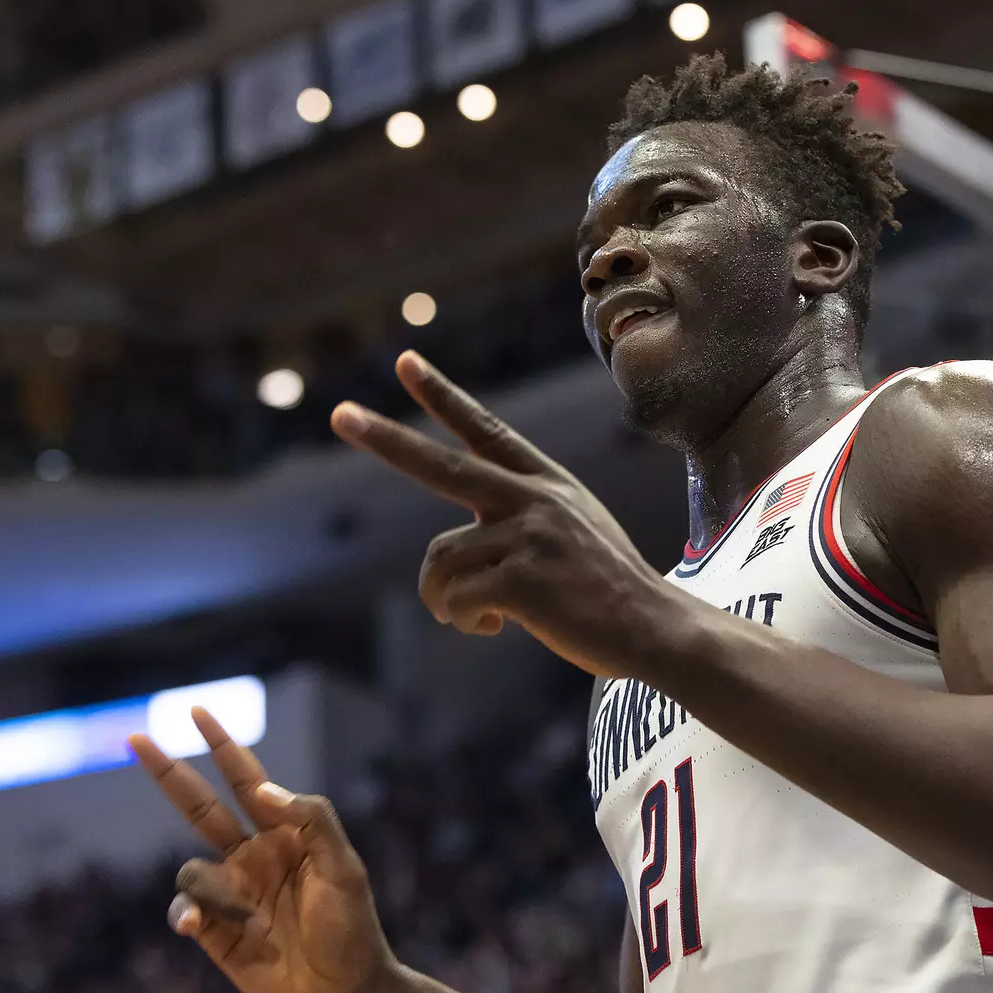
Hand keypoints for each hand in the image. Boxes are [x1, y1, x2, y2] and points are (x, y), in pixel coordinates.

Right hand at [129, 708, 395, 992]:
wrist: (342, 990)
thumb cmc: (351, 925)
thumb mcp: (344, 867)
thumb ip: (311, 820)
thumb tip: (262, 788)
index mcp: (284, 834)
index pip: (246, 780)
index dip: (223, 746)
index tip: (198, 713)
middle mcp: (251, 856)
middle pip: (199, 807)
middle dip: (170, 773)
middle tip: (137, 739)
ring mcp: (232, 892)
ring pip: (192, 869)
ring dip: (213, 890)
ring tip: (252, 920)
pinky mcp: (215, 931)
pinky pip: (185, 908)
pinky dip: (187, 911)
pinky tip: (197, 924)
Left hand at [330, 351, 676, 678]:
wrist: (654, 627)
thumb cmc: (609, 589)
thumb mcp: (574, 532)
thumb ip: (522, 521)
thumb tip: (458, 548)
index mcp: (546, 483)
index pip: (484, 430)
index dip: (441, 396)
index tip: (405, 363)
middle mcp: (534, 499)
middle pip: (441, 466)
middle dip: (385, 440)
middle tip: (338, 414)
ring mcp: (528, 537)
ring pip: (440, 562)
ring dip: (442, 599)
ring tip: (473, 617)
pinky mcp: (522, 580)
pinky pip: (457, 600)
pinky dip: (465, 620)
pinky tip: (493, 628)